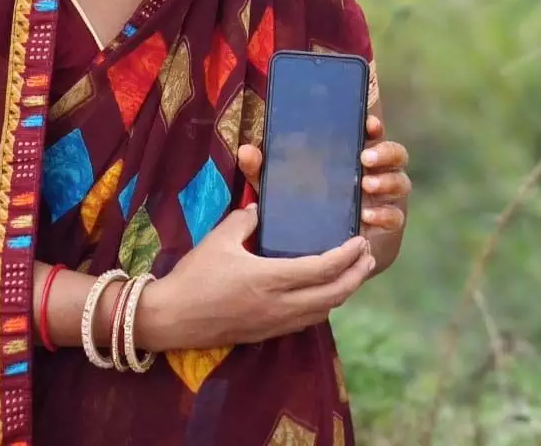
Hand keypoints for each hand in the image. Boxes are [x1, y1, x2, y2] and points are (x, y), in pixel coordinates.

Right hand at [136, 205, 375, 351]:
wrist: (172, 318)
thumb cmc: (194, 276)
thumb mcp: (219, 239)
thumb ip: (244, 219)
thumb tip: (260, 207)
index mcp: (270, 278)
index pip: (322, 269)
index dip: (347, 255)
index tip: (360, 241)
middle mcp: (280, 305)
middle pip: (334, 295)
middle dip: (356, 275)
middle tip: (368, 256)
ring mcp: (275, 323)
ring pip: (323, 311)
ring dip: (343, 292)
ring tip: (352, 274)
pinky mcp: (267, 333)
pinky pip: (307, 321)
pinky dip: (323, 306)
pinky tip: (323, 294)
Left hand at [236, 113, 409, 234]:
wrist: (320, 243)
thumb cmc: (302, 200)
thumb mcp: (280, 182)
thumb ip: (263, 167)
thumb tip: (246, 151)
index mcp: (352, 153)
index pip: (371, 132)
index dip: (373, 125)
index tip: (367, 123)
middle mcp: (374, 171)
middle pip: (395, 153)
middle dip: (385, 153)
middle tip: (364, 158)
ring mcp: (384, 196)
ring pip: (400, 182)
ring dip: (387, 182)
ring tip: (367, 186)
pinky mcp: (386, 222)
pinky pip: (396, 216)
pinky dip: (385, 215)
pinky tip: (367, 216)